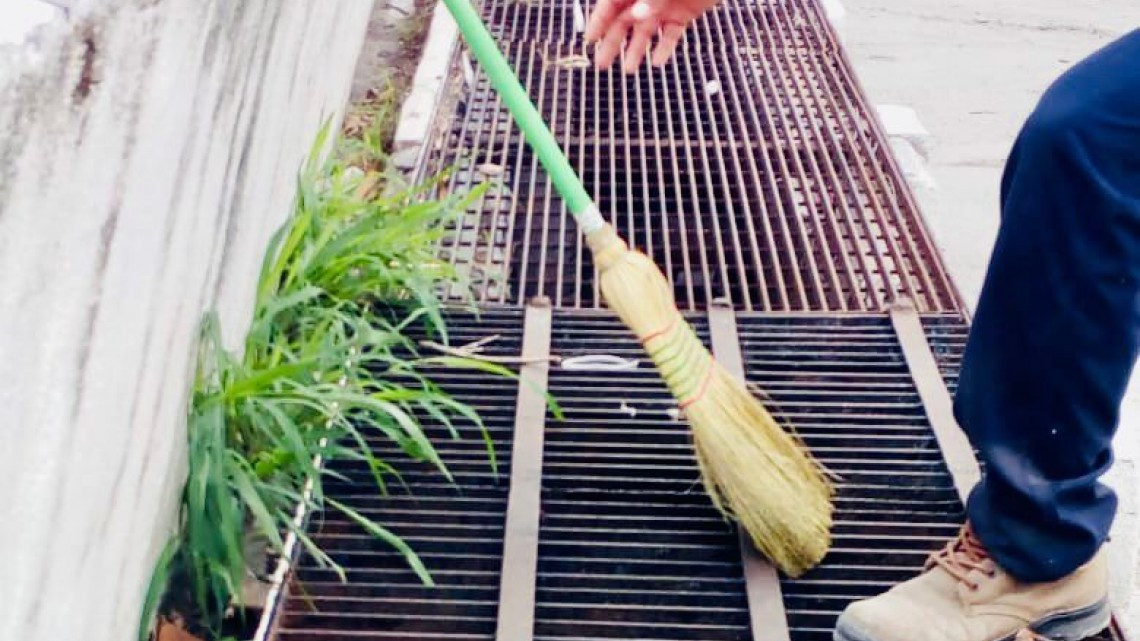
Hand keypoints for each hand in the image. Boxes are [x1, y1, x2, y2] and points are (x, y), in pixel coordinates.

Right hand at [584, 0, 720, 73]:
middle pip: (624, 21)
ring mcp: (665, 6)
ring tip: (629, 69)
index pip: (611, 4)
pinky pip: (671, 34)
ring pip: (645, 31)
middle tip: (602, 64)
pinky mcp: (684, 15)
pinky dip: (665, 48)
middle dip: (612, 43)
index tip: (589, 40)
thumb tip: (637, 15)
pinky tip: (657, 62)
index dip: (599, 21)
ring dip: (637, 50)